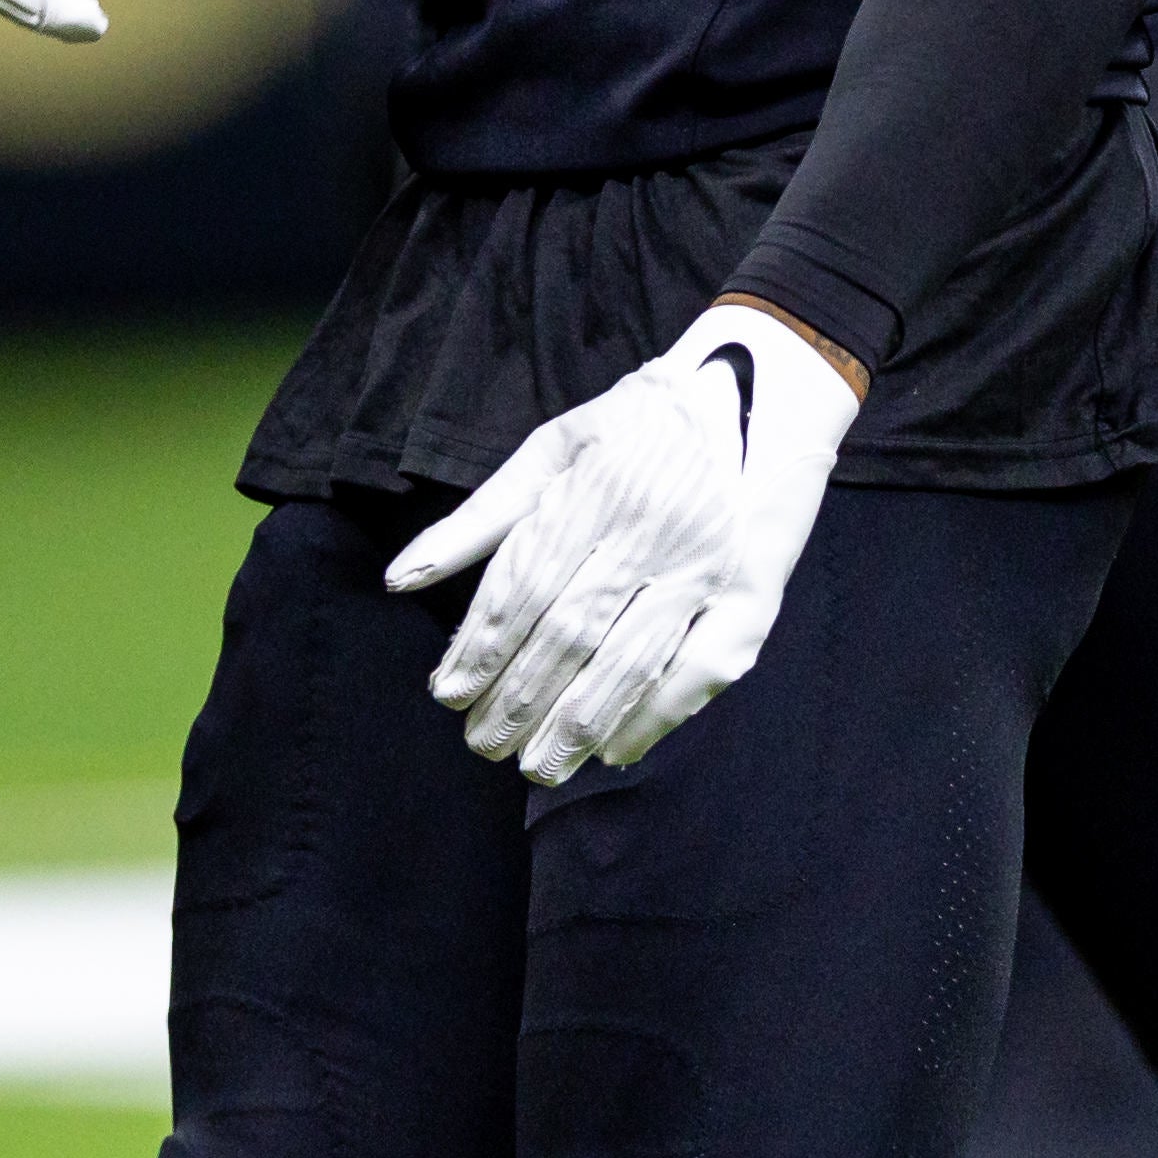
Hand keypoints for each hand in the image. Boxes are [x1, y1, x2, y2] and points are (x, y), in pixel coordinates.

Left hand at [381, 305, 860, 782]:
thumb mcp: (552, 448)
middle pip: (572, 633)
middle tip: (482, 743)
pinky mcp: (752, 596)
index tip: (447, 692)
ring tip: (536, 763)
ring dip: (577, 722)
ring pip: (631, 661)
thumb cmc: (636, 425)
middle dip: (519, 698)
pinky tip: (614, 750)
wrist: (757, 393)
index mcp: (597, 488)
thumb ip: (480, 519)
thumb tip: (401, 579)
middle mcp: (652, 531)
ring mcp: (706, 568)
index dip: (482, 647)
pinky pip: (701, 671)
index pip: (525, 585)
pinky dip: (656, 716)